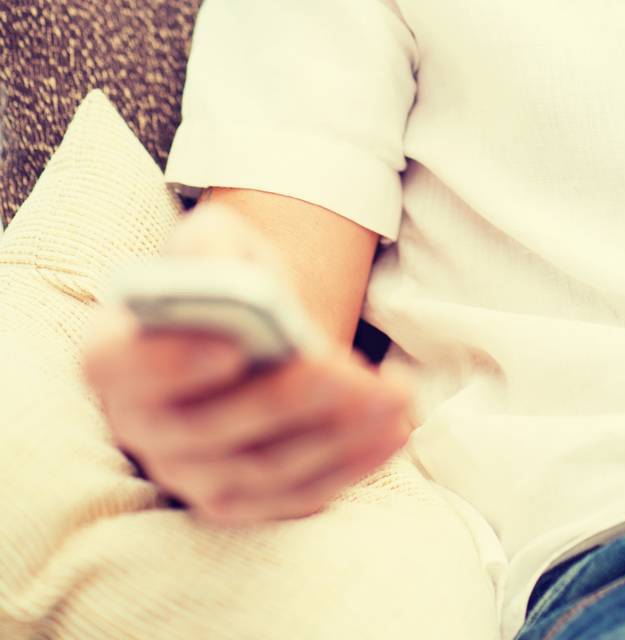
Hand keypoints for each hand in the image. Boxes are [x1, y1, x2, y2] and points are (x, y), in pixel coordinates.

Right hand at [81, 203, 414, 523]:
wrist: (254, 320)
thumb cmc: (227, 273)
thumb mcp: (215, 239)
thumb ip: (211, 248)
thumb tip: (229, 280)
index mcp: (115, 354)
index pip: (121, 368)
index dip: (173, 363)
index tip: (234, 347)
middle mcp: (139, 425)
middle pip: (208, 429)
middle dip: (287, 403)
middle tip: (349, 374)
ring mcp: (186, 472)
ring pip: (260, 470)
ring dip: (334, 438)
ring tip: (394, 397)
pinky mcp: (237, 498)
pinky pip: (291, 497)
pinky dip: (347, 468)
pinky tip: (392, 431)